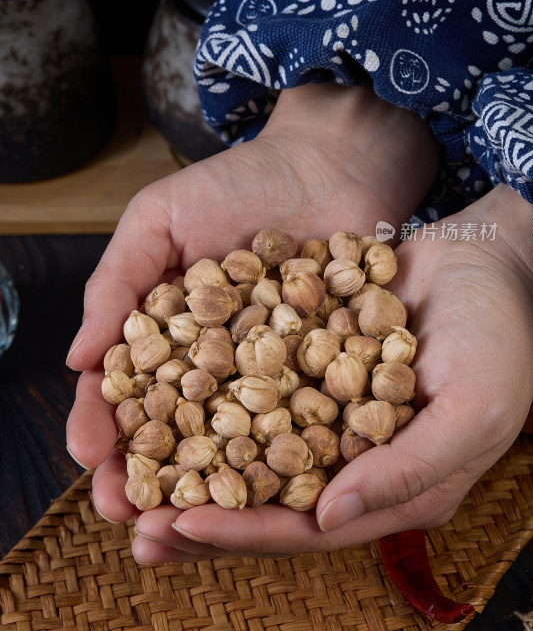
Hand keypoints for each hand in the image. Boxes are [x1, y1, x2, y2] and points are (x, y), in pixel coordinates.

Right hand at [65, 81, 437, 553]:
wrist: (333, 161)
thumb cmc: (240, 181)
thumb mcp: (160, 217)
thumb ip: (117, 281)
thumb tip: (78, 360)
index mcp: (169, 333)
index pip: (127, 391)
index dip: (103, 426)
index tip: (88, 457)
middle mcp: (217, 365)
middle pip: (177, 433)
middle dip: (148, 478)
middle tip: (128, 516)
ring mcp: (273, 376)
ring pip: (236, 446)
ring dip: (208, 491)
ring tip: (184, 529)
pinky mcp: (330, 378)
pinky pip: (306, 426)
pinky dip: (286, 461)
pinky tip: (271, 495)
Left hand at [131, 183, 532, 563]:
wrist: (487, 258)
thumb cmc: (499, 338)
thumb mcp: (471, 412)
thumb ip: (405, 473)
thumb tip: (326, 518)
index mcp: (391, 487)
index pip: (307, 527)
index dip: (243, 532)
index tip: (177, 528)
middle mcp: (352, 456)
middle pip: (265, 495)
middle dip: (198, 509)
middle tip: (129, 518)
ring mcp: (328, 407)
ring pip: (249, 443)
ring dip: (193, 456)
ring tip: (126, 465)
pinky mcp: (310, 362)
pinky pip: (254, 384)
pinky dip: (212, 394)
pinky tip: (164, 391)